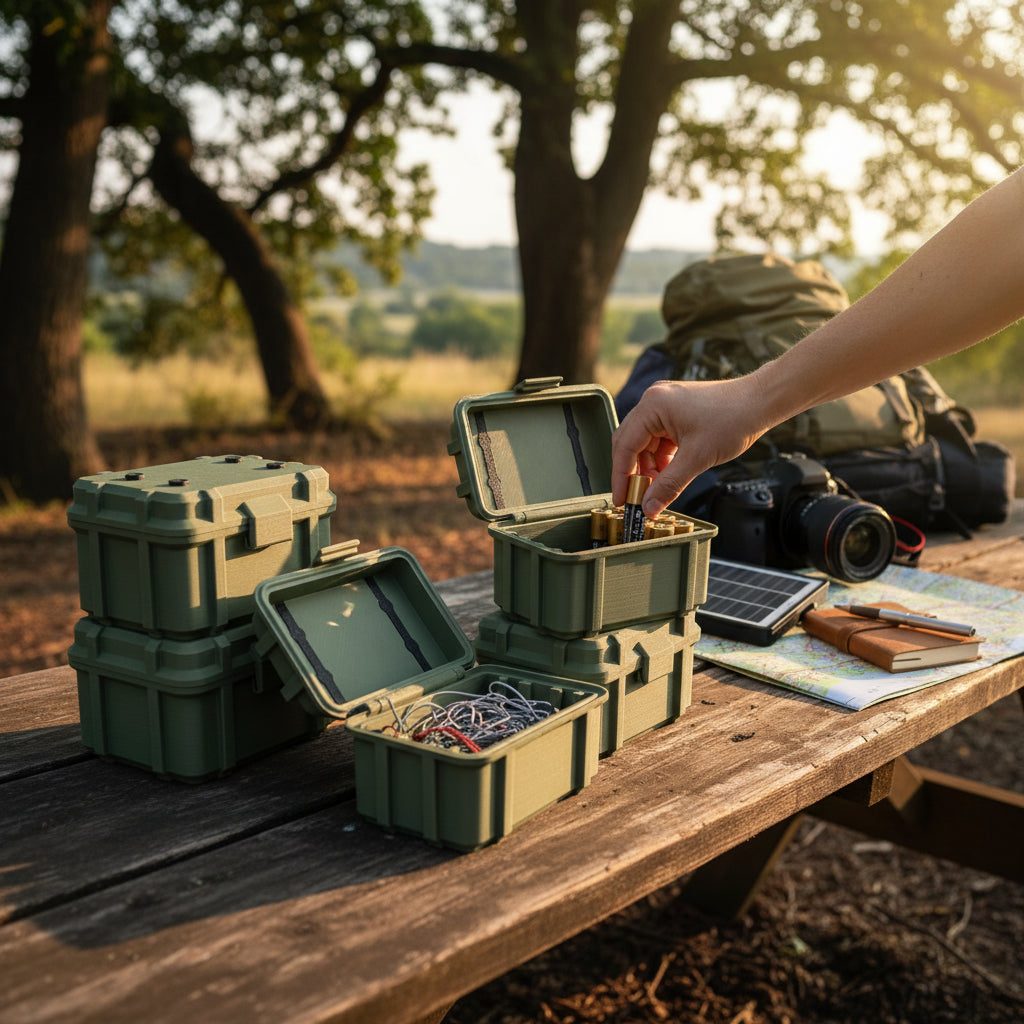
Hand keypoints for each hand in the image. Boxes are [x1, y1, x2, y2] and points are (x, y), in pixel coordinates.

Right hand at [611, 377, 771, 515]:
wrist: (759, 403)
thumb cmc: (733, 419)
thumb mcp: (696, 458)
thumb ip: (668, 485)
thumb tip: (649, 508)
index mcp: (652, 406)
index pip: (625, 446)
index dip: (621, 477)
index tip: (621, 500)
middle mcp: (653, 401)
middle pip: (630, 444)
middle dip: (633, 473)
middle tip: (636, 499)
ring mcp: (664, 405)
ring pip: (645, 444)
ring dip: (649, 468)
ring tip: (657, 490)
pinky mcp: (675, 412)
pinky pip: (659, 440)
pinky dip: (661, 459)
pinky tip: (668, 475)